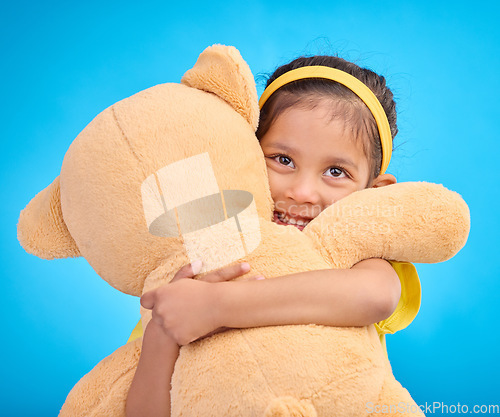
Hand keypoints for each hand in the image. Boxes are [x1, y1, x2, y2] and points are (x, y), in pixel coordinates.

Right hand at [141, 261, 261, 344]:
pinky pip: (225, 327)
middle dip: (245, 285)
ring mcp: (207, 317)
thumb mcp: (170, 289)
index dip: (232, 271)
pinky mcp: (209, 331)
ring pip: (231, 310)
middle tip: (263, 279)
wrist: (163, 335)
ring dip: (246, 304)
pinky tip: (254, 320)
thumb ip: (185, 274)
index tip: (248, 266)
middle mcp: (203, 303)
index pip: (216, 277)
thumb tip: (200, 261)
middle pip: (227, 292)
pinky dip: (238, 323)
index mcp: (196, 290)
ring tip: (266, 299)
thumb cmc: (166, 307)